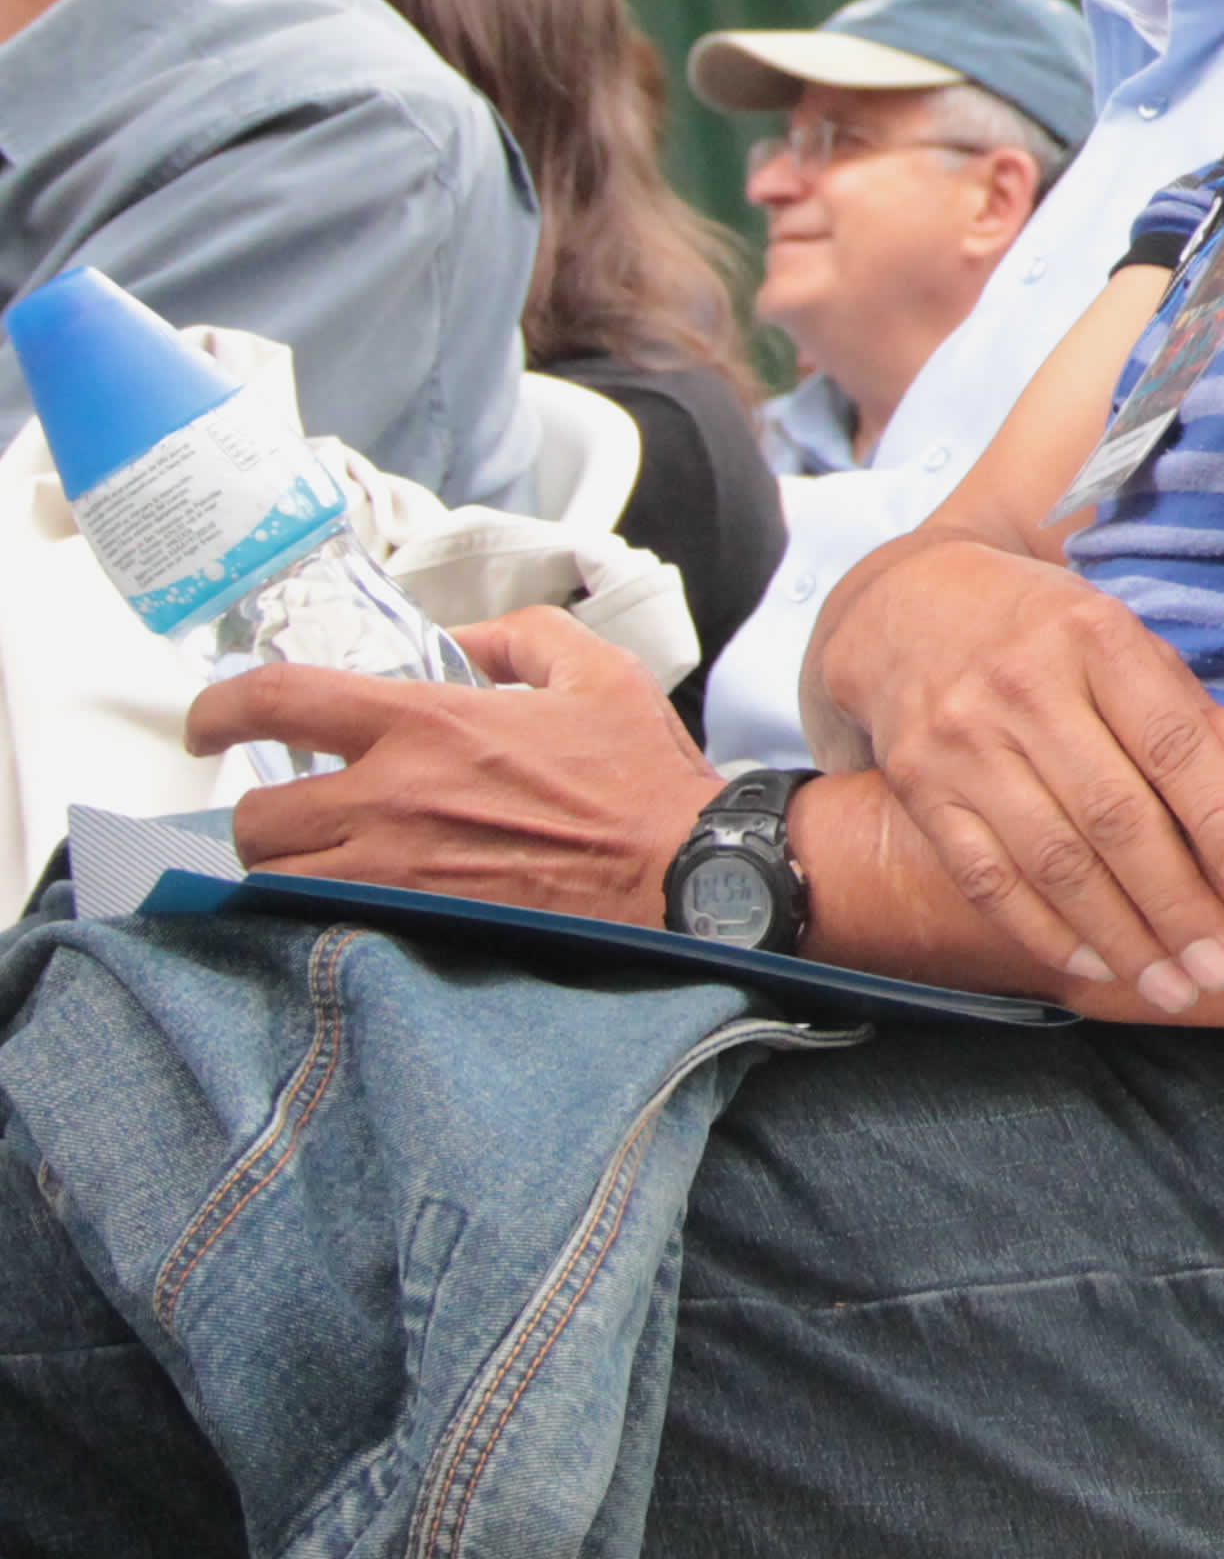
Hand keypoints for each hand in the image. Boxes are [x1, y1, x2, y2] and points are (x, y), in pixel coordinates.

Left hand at [207, 607, 716, 927]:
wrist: (681, 868)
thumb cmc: (641, 773)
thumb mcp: (595, 672)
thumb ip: (519, 637)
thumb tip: (462, 642)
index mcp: (428, 721)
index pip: (277, 702)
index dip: (217, 707)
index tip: (207, 721)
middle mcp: (392, 796)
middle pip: (254, 814)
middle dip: (262, 810)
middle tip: (293, 806)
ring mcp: (397, 869)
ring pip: (276, 877)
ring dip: (286, 865)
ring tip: (322, 855)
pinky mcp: (415, 921)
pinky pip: (321, 919)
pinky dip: (320, 906)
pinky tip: (356, 891)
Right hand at [811, 530, 1223, 1010]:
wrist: (910, 607)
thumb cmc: (1049, 631)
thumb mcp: (1118, 634)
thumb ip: (1175, 710)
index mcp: (1095, 635)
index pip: (1171, 742)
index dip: (1221, 818)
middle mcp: (1023, 686)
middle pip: (1112, 815)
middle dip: (1173, 903)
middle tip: (1219, 967)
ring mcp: (962, 740)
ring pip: (1051, 859)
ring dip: (1117, 935)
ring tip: (1168, 984)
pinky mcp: (917, 786)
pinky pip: (986, 876)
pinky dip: (1042, 930)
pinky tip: (1093, 963)